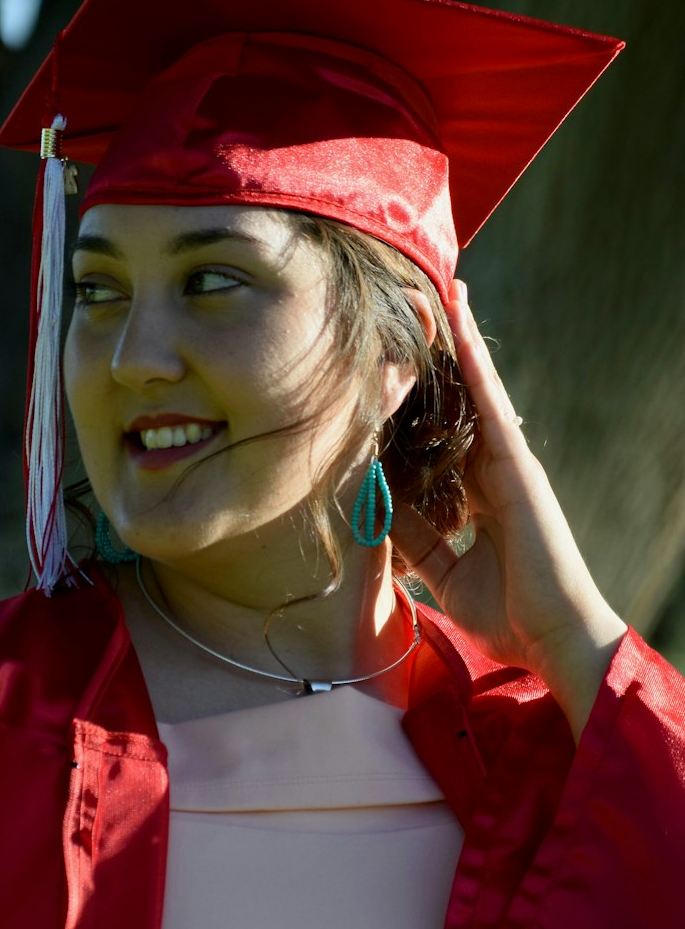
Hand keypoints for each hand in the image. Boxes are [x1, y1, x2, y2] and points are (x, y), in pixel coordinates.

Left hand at [390, 279, 625, 738]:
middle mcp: (493, 471)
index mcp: (476, 498)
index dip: (418, 408)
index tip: (394, 375)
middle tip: (416, 307)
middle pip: (458, 403)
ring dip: (458, 340)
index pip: (440, 441)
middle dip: (438, 359)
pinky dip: (473, 358)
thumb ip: (414, 540)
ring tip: (441, 288)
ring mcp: (508, 462)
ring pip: (476, 389)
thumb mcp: (442, 574)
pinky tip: (459, 317)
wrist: (552, 640)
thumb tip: (377, 512)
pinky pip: (490, 400)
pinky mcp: (516, 463)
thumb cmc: (507, 616)